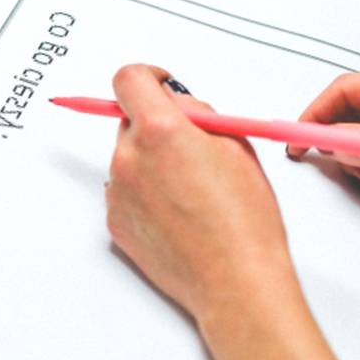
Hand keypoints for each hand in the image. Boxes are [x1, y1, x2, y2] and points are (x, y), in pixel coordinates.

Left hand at [105, 65, 359, 359]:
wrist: (235, 282)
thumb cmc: (245, 221)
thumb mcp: (236, 145)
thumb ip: (199, 115)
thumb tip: (177, 103)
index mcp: (160, 131)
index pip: (128, 79)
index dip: (148, 77)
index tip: (162, 85)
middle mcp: (129, 157)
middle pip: (130, 120)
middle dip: (157, 126)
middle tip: (194, 150)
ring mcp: (117, 191)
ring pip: (129, 158)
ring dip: (151, 162)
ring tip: (193, 192)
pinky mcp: (114, 221)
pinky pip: (126, 192)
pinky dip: (146, 194)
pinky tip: (179, 215)